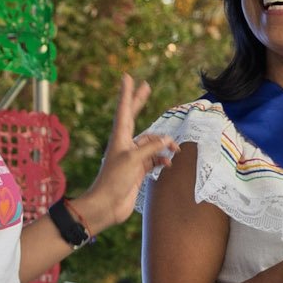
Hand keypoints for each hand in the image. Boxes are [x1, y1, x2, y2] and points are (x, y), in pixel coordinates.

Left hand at [72, 74, 176, 232]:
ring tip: (175, 148)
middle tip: (146, 86)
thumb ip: (152, 147)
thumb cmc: (114, 180)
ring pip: (150, 143)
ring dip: (163, 144)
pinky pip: (153, 159)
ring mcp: (132, 157)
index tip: (128, 77)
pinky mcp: (137, 170)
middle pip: (135, 117)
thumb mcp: (134, 159)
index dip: (127, 93)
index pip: (124, 110)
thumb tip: (167, 140)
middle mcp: (125, 144)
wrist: (107, 205)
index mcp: (120, 137)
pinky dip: (162, 160)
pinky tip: (168, 163)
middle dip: (140, 102)